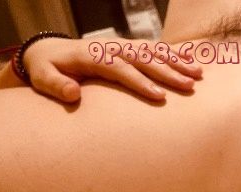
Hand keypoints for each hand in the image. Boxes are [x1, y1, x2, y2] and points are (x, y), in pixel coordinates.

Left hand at [22, 37, 202, 102]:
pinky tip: (191, 61)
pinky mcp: (128, 48)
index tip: (160, 96)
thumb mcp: (43, 78)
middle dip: (168, 72)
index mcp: (92, 56)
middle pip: (143, 58)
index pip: (121, 69)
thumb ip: (56, 86)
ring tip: (197, 74)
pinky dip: (172, 53)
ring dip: (176, 62)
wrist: (50, 52)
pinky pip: (153, 48)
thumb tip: (73, 94)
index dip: (141, 82)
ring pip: (152, 51)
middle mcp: (110, 47)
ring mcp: (121, 46)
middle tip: (189, 85)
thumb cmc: (48, 70)